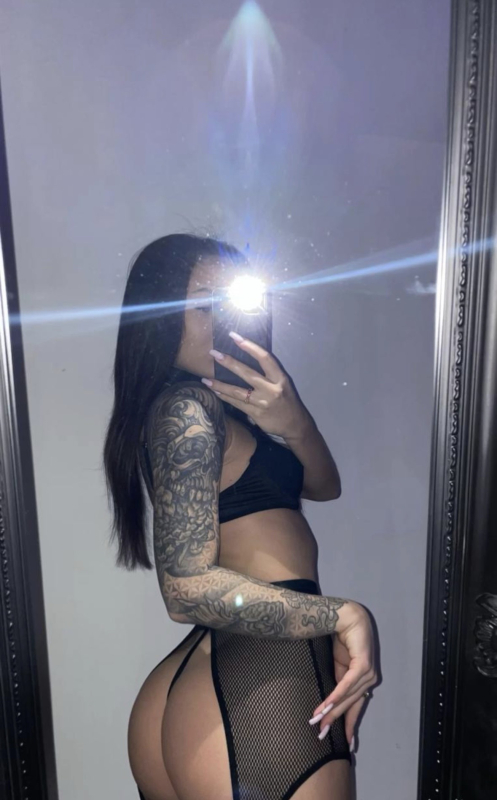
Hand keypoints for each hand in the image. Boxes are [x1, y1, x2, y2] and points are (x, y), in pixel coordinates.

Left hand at [201, 331, 311, 439]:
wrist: (295, 424)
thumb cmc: (286, 400)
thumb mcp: (282, 383)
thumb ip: (267, 373)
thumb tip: (245, 358)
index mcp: (280, 378)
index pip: (264, 358)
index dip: (249, 346)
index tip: (234, 336)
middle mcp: (272, 389)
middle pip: (247, 373)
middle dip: (229, 362)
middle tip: (214, 353)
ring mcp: (263, 402)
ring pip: (237, 391)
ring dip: (220, 384)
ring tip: (205, 379)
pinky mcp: (256, 414)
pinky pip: (237, 403)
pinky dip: (225, 397)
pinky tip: (215, 391)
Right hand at [309, 602, 376, 750]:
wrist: (342, 615)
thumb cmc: (340, 637)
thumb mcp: (338, 665)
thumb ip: (338, 683)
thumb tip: (331, 705)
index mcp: (364, 679)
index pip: (357, 705)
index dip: (350, 724)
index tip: (346, 743)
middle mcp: (370, 677)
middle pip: (351, 703)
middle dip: (335, 720)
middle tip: (321, 734)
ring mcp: (369, 671)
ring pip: (348, 696)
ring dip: (331, 709)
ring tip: (316, 720)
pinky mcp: (364, 664)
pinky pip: (348, 684)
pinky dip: (336, 696)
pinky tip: (326, 706)